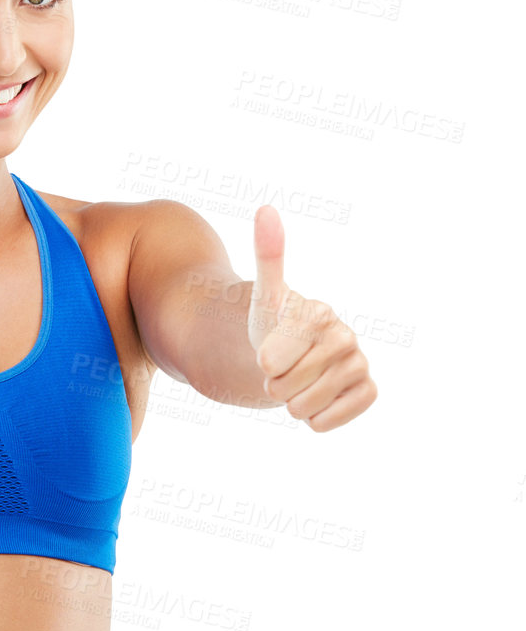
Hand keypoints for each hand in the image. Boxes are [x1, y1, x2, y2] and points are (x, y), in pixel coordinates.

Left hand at [247, 205, 376, 431]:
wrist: (291, 357)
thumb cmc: (272, 327)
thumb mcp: (262, 298)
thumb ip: (266, 256)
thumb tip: (266, 208)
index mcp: (318, 314)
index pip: (270, 363)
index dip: (262, 365)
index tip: (269, 351)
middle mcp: (345, 336)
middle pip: (286, 388)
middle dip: (275, 385)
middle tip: (284, 367)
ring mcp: (359, 364)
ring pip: (304, 407)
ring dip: (293, 403)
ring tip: (299, 382)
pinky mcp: (368, 391)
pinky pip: (329, 421)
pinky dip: (317, 418)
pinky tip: (319, 398)